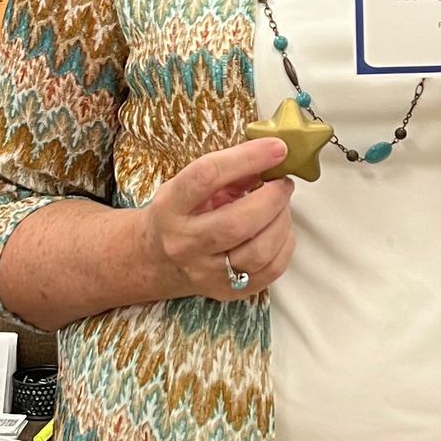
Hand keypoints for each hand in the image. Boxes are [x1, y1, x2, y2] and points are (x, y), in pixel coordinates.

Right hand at [138, 137, 295, 302]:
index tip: (276, 148)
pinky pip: (270, 271)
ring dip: (282, 221)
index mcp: (170, 208)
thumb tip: (270, 156)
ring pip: (259, 251)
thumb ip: (226, 171)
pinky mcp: (227, 292)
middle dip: (273, 198)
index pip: (206, 177)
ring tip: (281, 206)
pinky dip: (284, 244)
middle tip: (283, 183)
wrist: (155, 261)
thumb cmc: (179, 215)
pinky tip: (279, 229)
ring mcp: (206, 273)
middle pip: (237, 223)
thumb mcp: (187, 185)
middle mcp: (184, 244)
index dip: (246, 158)